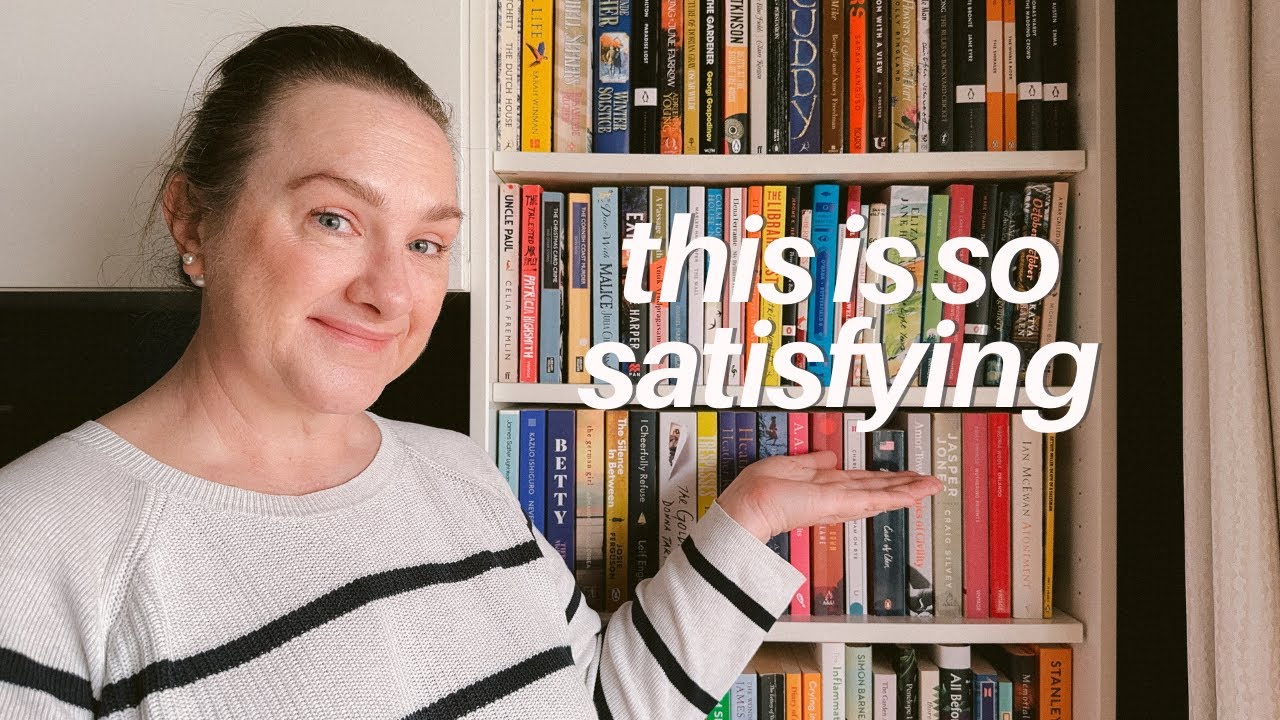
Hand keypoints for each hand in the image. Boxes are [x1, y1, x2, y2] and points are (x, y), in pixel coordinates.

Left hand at [715, 450, 944, 541]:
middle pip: (877, 487)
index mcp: (823, 485)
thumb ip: (812, 462)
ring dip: (909, 490)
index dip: (883, 478)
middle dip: (905, 485)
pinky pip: (874, 499)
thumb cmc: (758, 490)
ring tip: (932, 487)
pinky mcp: (840, 504)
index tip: (903, 476)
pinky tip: (915, 495)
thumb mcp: (788, 466)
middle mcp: (834, 494)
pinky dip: (896, 497)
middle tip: (930, 483)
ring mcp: (839, 501)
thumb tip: (830, 457)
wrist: (749, 507)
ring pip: (882, 493)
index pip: (860, 481)